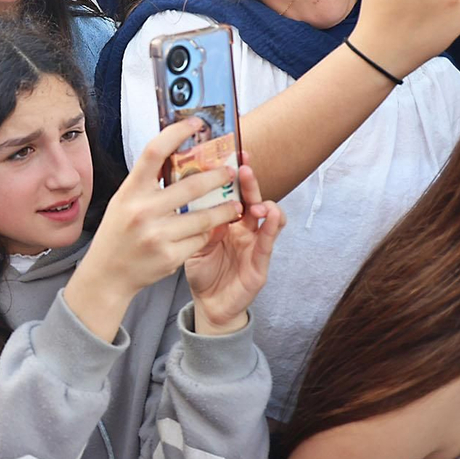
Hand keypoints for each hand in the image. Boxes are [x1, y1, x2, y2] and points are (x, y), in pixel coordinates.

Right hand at [65, 117, 245, 339]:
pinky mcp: (169, 256)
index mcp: (130, 191)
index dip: (176, 133)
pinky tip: (213, 229)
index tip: (195, 123)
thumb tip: (178, 156)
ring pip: (203, 216)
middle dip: (216, 176)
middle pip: (190, 185)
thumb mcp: (124, 201)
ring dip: (224, 208)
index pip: (154, 152)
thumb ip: (147, 182)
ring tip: (235, 203)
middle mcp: (142, 210)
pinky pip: (199, 239)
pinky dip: (208, 232)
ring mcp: (156, 235)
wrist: (107, 274)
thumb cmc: (119, 232)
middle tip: (230, 172)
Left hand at [185, 153, 284, 334]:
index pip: (233, 193)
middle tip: (244, 167)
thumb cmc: (203, 269)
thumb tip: (188, 190)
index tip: (228, 154)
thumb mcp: (195, 241)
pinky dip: (271, 229)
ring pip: (267, 219)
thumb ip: (197, 220)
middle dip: (250, 183)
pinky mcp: (260, 265)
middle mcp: (244, 229)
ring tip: (258, 197)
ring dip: (265, 204)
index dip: (232, 175)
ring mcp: (255, 245)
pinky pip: (268, 244)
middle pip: (251, 200)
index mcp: (228, 220)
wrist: (208, 303)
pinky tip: (271, 217)